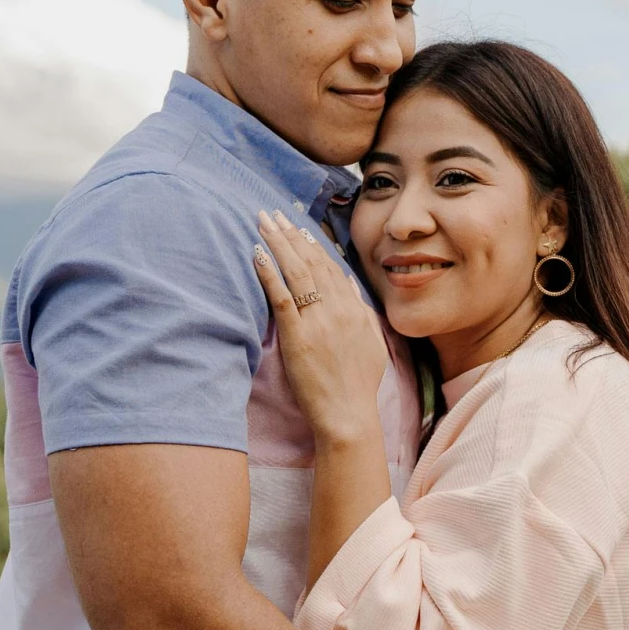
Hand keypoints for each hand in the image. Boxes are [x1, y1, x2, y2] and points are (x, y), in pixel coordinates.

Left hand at [252, 210, 390, 447]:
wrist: (349, 416)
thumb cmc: (357, 387)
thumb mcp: (371, 344)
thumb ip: (360, 313)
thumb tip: (349, 286)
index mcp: (355, 310)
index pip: (331, 267)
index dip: (312, 243)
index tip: (297, 226)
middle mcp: (339, 309)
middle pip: (312, 261)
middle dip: (291, 233)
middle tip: (273, 212)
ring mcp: (318, 321)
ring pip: (296, 271)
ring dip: (277, 243)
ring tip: (262, 222)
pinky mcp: (298, 336)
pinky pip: (282, 297)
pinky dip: (269, 273)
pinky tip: (257, 253)